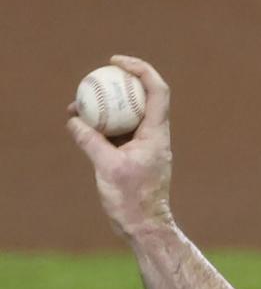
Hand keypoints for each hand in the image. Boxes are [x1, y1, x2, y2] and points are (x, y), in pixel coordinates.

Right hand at [67, 55, 173, 237]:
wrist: (145, 226)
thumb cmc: (132, 199)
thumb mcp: (106, 166)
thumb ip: (90, 140)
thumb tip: (74, 120)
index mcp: (156, 134)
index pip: (157, 90)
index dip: (140, 69)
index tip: (116, 62)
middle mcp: (155, 136)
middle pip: (141, 99)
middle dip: (116, 85)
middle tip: (91, 79)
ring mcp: (146, 146)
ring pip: (127, 117)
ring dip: (105, 108)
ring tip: (76, 106)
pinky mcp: (135, 157)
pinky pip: (119, 133)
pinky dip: (102, 127)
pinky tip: (80, 126)